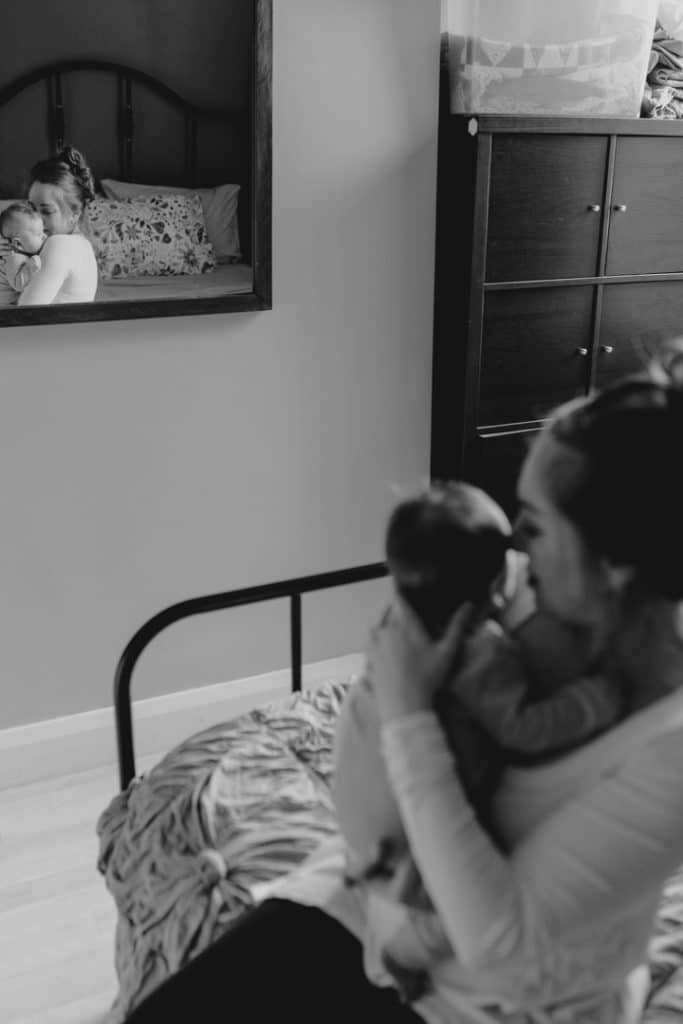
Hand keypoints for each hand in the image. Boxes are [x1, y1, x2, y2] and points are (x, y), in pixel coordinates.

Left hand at [367, 597, 474, 722]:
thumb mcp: (447, 652)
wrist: (404, 706)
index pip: (398, 599)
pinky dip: (374, 650)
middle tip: (409, 627)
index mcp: (404, 624)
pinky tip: (384, 659)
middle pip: (387, 615)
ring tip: (396, 642)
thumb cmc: (427, 678)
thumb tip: (468, 606)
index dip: (402, 596)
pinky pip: (368, 650)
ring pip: (374, 631)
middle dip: (396, 616)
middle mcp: (385, 631)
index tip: (407, 599)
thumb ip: (457, 627)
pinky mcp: (366, 662)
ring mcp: (373, 647)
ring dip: (382, 631)